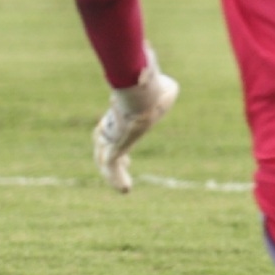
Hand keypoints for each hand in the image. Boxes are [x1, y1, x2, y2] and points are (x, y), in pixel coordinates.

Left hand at [93, 50, 178, 192]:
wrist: (145, 96)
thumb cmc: (156, 90)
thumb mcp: (165, 87)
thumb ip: (163, 88)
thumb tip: (167, 85)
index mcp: (123, 111)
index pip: (115, 124)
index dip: (119, 132)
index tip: (127, 140)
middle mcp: (113, 125)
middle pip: (107, 140)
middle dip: (112, 154)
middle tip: (125, 164)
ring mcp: (111, 137)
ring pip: (106, 158)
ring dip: (115, 173)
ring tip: (125, 188)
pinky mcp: (114, 148)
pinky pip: (112, 167)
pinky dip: (117, 179)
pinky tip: (125, 190)